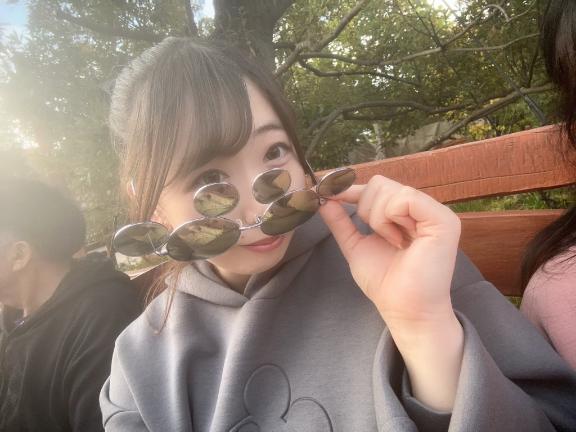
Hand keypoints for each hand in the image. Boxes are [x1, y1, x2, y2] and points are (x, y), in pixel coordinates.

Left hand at [318, 175, 460, 328]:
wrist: (403, 309)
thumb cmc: (385, 283)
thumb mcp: (356, 245)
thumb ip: (341, 222)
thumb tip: (324, 199)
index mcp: (406, 214)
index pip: (377, 186)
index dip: (351, 190)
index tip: (328, 194)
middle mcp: (423, 209)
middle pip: (380, 183)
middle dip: (367, 211)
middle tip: (380, 237)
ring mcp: (435, 212)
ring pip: (390, 189)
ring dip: (379, 219)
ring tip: (393, 243)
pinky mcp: (444, 220)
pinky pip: (405, 198)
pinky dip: (391, 219)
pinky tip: (399, 241)